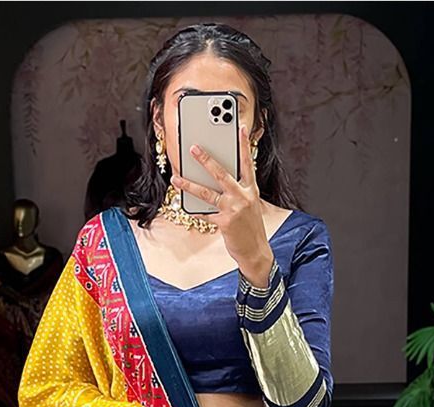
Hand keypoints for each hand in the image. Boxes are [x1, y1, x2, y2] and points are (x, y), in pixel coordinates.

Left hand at [170, 125, 274, 285]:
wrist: (256, 252)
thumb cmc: (250, 228)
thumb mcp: (249, 206)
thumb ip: (237, 191)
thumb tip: (215, 181)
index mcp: (251, 190)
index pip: (247, 163)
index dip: (244, 145)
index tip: (241, 128)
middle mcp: (243, 196)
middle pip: (222, 173)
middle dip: (206, 160)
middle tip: (193, 148)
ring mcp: (234, 209)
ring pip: (208, 193)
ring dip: (190, 185)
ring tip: (177, 179)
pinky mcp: (225, 222)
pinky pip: (205, 213)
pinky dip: (195, 210)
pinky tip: (184, 205)